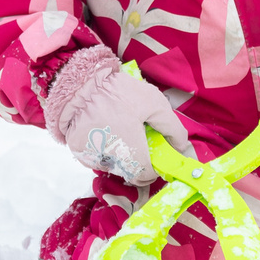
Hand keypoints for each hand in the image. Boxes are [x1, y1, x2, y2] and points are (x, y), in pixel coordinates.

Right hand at [50, 49, 192, 184]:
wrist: (79, 83)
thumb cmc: (118, 92)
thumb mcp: (153, 103)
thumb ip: (171, 127)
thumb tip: (180, 145)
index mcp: (129, 152)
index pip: (145, 176)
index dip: (155, 169)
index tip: (159, 157)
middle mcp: (108, 161)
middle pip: (129, 172)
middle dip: (140, 161)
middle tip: (142, 141)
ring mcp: (90, 158)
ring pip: (113, 166)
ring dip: (122, 156)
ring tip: (124, 131)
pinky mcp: (78, 151)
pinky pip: (97, 157)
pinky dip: (106, 150)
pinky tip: (108, 131)